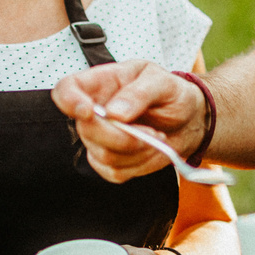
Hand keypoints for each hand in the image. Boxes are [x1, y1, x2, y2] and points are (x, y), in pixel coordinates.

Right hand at [53, 60, 206, 182]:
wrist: (188, 120)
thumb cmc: (172, 93)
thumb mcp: (163, 83)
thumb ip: (139, 93)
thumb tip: (114, 113)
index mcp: (100, 83)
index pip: (66, 90)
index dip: (69, 101)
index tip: (88, 111)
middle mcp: (94, 111)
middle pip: (86, 130)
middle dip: (122, 136)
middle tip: (152, 132)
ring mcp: (99, 139)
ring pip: (103, 155)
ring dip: (138, 150)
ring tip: (158, 136)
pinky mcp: (111, 162)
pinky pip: (115, 172)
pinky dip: (140, 164)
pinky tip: (153, 149)